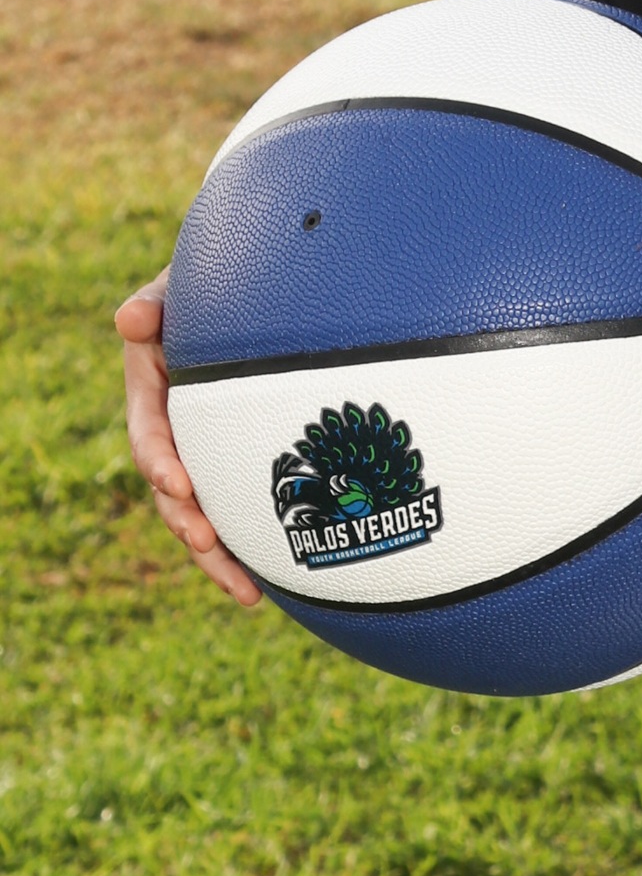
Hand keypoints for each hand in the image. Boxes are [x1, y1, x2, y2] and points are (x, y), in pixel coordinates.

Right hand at [115, 273, 261, 606]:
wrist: (261, 288)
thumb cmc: (218, 283)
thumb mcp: (182, 286)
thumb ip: (156, 300)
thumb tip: (129, 319)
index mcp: (156, 390)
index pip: (149, 433)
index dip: (159, 460)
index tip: (177, 482)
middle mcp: (179, 430)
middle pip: (174, 490)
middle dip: (187, 522)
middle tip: (206, 545)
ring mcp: (211, 451)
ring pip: (208, 514)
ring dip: (221, 555)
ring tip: (248, 592)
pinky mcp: (244, 464)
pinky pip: (246, 511)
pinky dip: (256, 546)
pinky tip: (279, 583)